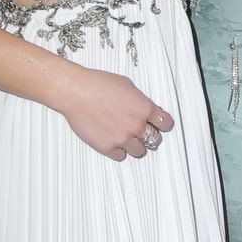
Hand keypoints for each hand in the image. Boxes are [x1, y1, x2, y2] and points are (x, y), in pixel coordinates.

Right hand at [56, 67, 174, 160]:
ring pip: (139, 151)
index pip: (165, 123)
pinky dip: (119, 151)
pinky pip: (120, 156)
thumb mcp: (127, 86)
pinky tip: (114, 142)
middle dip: (150, 136)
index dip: (164, 125)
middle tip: (143, 133)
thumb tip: (142, 108)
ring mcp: (122, 138)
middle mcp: (136, 125)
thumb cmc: (98, 85)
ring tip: (128, 138)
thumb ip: (139, 100)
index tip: (162, 126)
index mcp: (144, 108)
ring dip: (135, 146)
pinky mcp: (107, 147)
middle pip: (154, 140)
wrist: (76, 92)